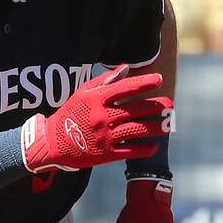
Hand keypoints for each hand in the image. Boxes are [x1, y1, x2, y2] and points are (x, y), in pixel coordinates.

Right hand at [20, 65, 171, 173]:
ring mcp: (104, 136)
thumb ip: (105, 81)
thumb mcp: (83, 93)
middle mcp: (102, 117)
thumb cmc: (70, 114)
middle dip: (155, 107)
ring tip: (168, 125)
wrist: (52, 142)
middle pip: (135, 110)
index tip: (159, 79)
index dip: (143, 83)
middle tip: (170, 105)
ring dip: (155, 127)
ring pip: (136, 130)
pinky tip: (154, 146)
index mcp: (96, 100)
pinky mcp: (105, 154)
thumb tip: (125, 68)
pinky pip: (129, 151)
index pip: (124, 88)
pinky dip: (144, 149)